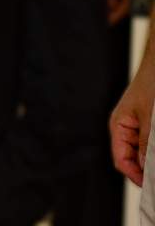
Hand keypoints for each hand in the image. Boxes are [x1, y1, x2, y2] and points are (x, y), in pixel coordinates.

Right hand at [110, 68, 154, 185]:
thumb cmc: (151, 84)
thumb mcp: (149, 117)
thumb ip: (145, 143)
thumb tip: (145, 167)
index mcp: (118, 126)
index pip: (121, 161)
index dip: (135, 176)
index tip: (150, 185)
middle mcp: (125, 129)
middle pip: (132, 160)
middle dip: (146, 168)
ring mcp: (136, 127)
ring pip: (142, 153)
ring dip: (150, 158)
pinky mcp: (147, 125)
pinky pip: (148, 144)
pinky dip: (153, 148)